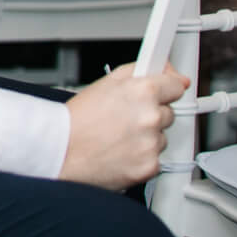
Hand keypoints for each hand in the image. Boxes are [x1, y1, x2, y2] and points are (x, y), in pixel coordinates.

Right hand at [59, 64, 188, 188]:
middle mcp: (151, 117)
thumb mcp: (103, 83)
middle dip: (151, 114)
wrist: (60, 150)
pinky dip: (141, 156)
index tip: (167, 90)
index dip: (168, 87)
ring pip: (161, 137)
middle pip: (168, 113)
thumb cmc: (76, 118)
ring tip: (117, 136)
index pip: (176, 85)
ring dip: (146, 136)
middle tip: (124, 117)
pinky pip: (155, 158)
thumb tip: (165, 70)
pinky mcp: (151, 166)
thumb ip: (137, 72)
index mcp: (142, 92)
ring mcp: (152, 143)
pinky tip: (120, 151)